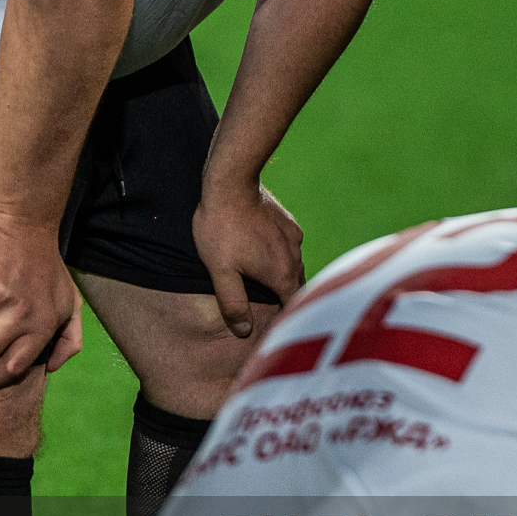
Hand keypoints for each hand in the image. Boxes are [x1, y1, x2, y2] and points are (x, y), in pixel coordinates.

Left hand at [192, 179, 302, 338]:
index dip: (282, 321)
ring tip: (260, 280)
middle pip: (294, 289)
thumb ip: (234, 305)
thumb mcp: (221, 272)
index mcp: (282, 275)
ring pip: (293, 267)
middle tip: (263, 308)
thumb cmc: (222, 229)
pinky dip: (279, 256)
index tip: (271, 329)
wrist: (231, 184)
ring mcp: (294, 238)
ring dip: (281, 276)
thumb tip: (244, 331)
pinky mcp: (289, 223)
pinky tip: (260, 252)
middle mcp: (295, 258)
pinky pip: (289, 248)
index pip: (291, 310)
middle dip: (282, 300)